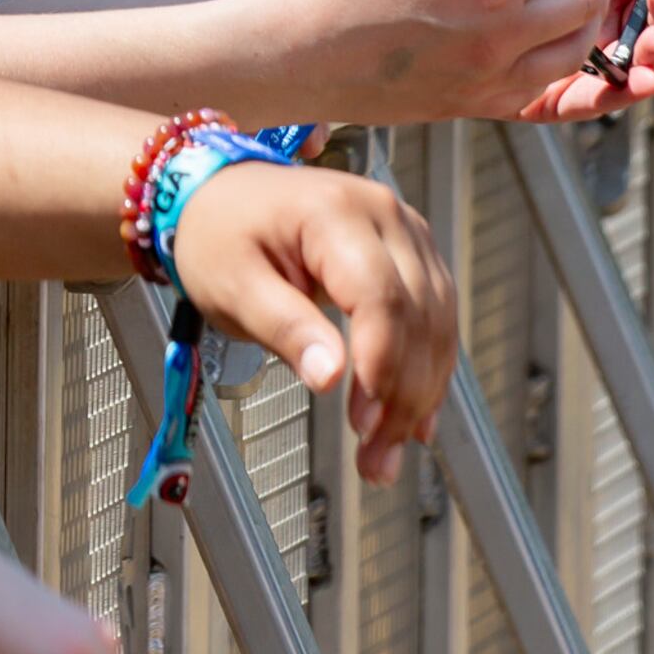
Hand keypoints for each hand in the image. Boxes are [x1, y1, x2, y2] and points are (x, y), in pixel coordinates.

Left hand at [162, 164, 452, 482]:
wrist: (217, 196)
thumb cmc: (218, 234)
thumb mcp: (233, 286)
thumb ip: (284, 327)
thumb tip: (330, 376)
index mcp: (334, 212)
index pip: (380, 297)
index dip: (381, 365)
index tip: (363, 422)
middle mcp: (381, 213)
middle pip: (417, 315)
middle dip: (403, 396)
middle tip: (375, 458)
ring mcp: (402, 230)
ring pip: (436, 321)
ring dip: (420, 393)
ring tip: (388, 450)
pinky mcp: (408, 252)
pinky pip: (434, 316)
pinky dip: (427, 370)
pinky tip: (416, 418)